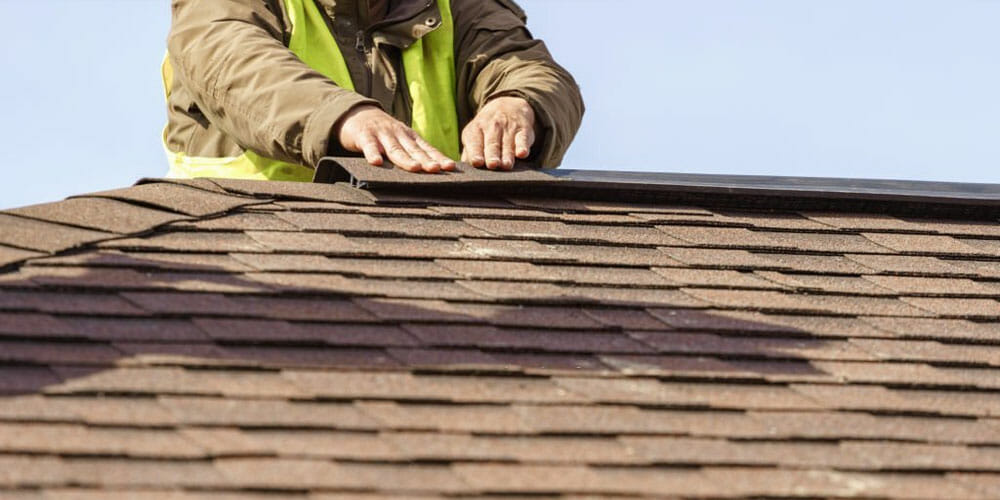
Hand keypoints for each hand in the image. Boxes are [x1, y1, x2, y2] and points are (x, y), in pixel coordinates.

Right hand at [337, 105, 455, 172]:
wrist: (358, 114)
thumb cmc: (384, 133)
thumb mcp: (401, 140)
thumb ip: (412, 153)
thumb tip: (432, 172)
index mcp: (410, 138)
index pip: (427, 149)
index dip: (438, 157)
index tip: (450, 167)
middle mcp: (399, 135)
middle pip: (414, 150)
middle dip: (426, 160)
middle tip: (436, 169)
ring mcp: (382, 135)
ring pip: (395, 149)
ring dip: (405, 159)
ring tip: (415, 168)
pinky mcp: (365, 136)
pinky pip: (369, 146)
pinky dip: (372, 153)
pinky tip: (376, 162)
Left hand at [461, 96, 535, 169]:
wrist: (509, 107)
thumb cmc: (487, 130)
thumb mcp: (475, 136)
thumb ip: (469, 153)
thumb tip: (465, 171)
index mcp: (476, 130)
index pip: (475, 143)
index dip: (476, 153)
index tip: (477, 162)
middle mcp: (491, 127)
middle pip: (492, 143)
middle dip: (492, 154)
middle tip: (492, 164)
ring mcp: (508, 127)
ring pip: (507, 143)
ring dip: (507, 154)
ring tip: (507, 165)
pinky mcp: (523, 130)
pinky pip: (522, 138)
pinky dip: (523, 146)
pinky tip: (522, 153)